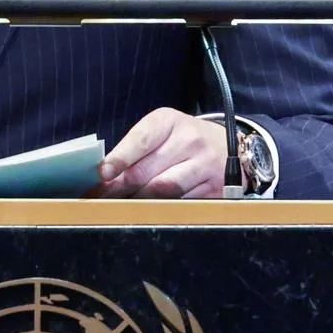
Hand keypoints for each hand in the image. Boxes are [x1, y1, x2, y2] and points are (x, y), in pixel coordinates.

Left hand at [94, 109, 227, 198]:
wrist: (230, 146)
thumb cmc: (183, 139)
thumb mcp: (163, 131)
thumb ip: (136, 148)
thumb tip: (106, 175)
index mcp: (170, 121)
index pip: (140, 140)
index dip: (119, 159)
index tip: (103, 174)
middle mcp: (189, 140)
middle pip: (147, 171)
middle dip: (120, 188)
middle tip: (103, 198)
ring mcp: (205, 165)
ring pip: (163, 191)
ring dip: (139, 201)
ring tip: (124, 205)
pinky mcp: (214, 189)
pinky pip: (180, 204)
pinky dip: (162, 209)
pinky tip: (151, 210)